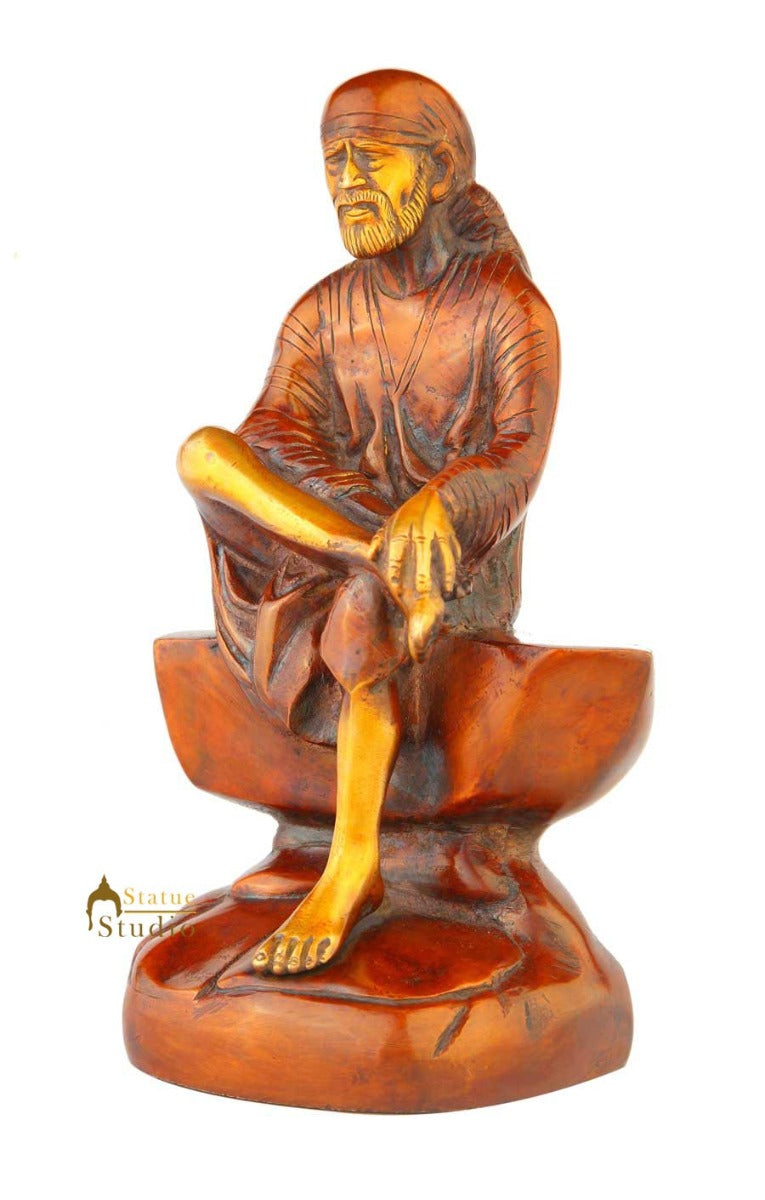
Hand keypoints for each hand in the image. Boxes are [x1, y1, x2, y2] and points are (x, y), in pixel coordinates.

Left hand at [369, 488, 460, 660]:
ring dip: (447, 573)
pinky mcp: (450, 533)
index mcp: (401, 531)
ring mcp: (437, 532)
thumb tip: (370, 556)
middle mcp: (420, 532)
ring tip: (446, 591)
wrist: (429, 497)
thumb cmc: (405, 516)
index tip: (396, 589)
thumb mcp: (388, 525)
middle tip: (423, 592)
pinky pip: (454, 550)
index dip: (395, 570)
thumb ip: (378, 541)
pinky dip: (455, 565)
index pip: (397, 553)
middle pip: (423, 554)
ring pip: (444, 554)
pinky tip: (453, 579)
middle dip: (424, 574)